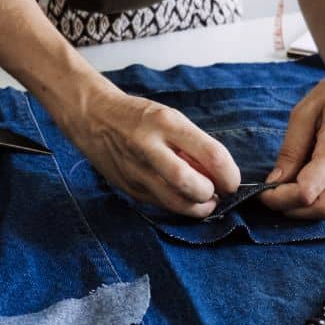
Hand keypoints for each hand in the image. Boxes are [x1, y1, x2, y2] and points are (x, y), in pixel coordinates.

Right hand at [57, 82, 240, 216]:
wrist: (92, 117)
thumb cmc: (138, 116)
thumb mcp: (170, 117)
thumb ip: (194, 145)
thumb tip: (220, 174)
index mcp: (166, 123)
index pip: (211, 154)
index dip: (229, 174)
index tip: (232, 180)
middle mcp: (149, 147)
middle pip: (191, 185)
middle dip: (212, 195)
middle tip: (218, 192)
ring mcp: (136, 171)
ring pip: (175, 202)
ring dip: (198, 208)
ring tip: (205, 200)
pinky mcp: (128, 188)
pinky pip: (161, 205)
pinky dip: (178, 205)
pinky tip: (182, 198)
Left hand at [260, 59, 324, 219]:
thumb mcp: (304, 112)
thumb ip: (290, 149)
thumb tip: (274, 182)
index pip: (307, 191)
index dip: (280, 198)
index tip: (261, 193)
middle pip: (322, 209)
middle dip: (292, 210)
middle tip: (270, 197)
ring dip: (304, 207)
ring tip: (283, 187)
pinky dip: (316, 196)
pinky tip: (301, 178)